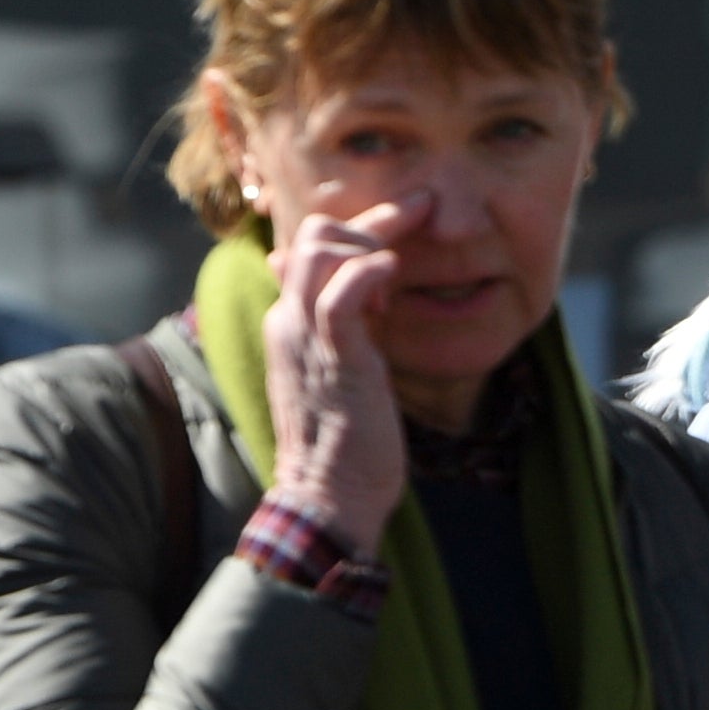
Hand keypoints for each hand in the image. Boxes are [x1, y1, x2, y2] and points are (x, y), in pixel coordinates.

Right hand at [266, 193, 419, 551]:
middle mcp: (289, 320)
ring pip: (320, 250)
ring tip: (397, 278)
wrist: (329, 496)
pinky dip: (368, 271)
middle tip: (419, 229)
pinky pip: (339, 295)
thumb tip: (357, 295)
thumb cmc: (347, 440)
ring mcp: (305, 337)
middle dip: (372, 220)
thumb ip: (347, 330)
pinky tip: (392, 277)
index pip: (313, 245)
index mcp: (292, 321)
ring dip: (371, 244)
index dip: (366, 222)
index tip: (416, 213)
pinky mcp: (334, 358)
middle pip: (314, 234)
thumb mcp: (346, 372)